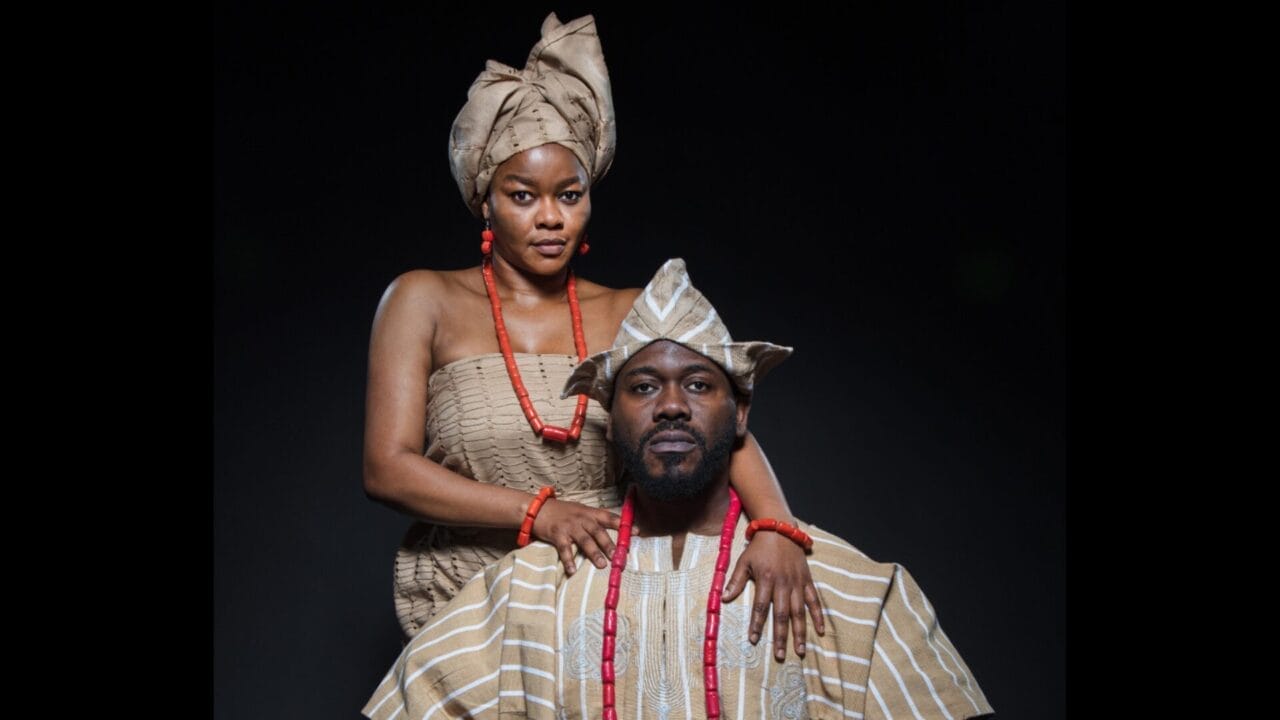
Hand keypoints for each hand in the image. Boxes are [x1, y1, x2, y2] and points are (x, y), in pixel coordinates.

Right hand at [531, 498, 621, 574]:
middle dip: (609, 544)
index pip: (609, 517)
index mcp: (589, 512)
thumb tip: (613, 529)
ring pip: (585, 540)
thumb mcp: (580, 510)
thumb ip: (594, 519)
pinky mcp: (557, 534)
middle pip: (598, 531)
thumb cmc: (562, 511)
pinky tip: (573, 570)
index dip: (623, 525)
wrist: (537, 508)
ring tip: (602, 565)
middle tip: (619, 557)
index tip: (636, 532)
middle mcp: (581, 518)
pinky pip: (564, 549)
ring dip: (594, 553)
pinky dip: (569, 560)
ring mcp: (569, 526)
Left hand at [721, 530, 824, 660]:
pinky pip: (814, 600)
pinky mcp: (807, 580)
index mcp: (766, 579)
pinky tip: (821, 630)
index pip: (760, 606)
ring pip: (799, 611)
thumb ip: (735, 581)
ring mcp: (797, 583)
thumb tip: (723, 598)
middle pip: (782, 614)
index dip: (757, 624)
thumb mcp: (743, 561)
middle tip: (779, 655)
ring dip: (800, 631)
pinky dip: (818, 615)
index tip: (753, 640)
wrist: (780, 529)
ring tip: (800, 649)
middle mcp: (783, 583)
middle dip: (780, 636)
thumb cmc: (759, 547)